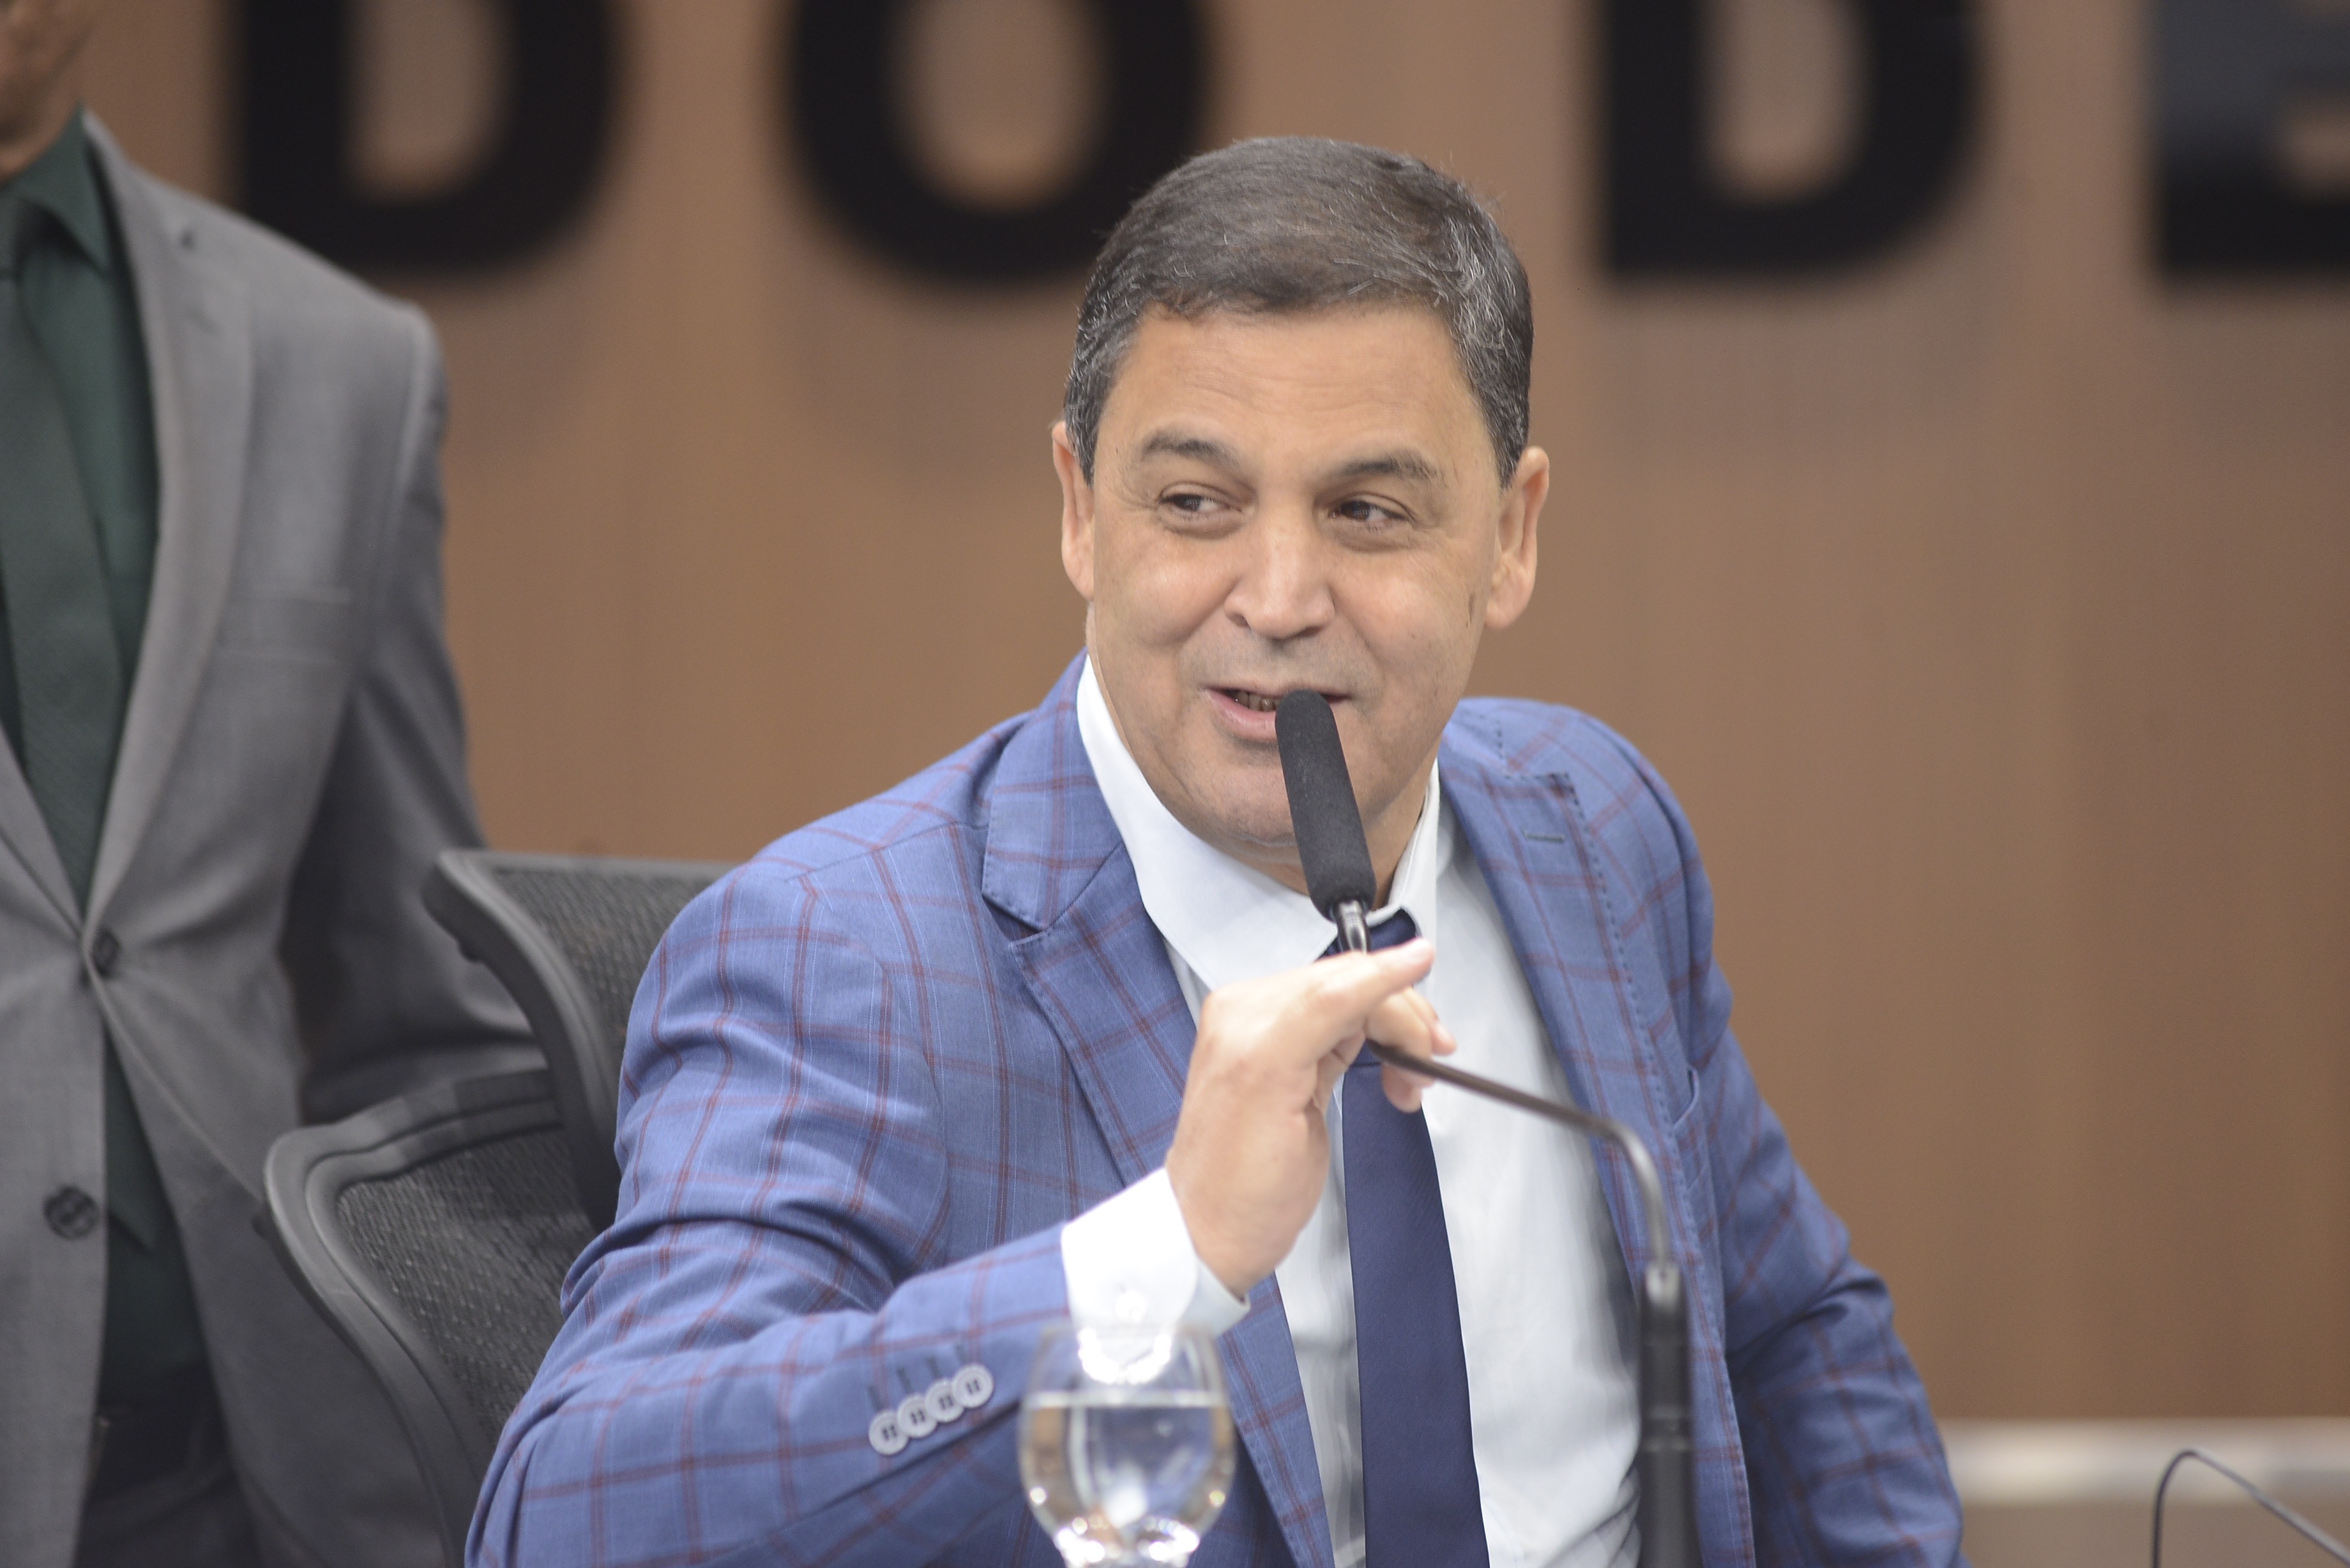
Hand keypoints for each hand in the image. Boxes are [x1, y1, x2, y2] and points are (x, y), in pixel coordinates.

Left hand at [1164, 939, 1457, 1296]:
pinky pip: (1326, 1015)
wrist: (1209, 1230)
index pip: (1333, 986)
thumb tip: (1376, 1003)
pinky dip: (1364, 1032)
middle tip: (1430, 1060)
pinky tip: (1385, 1067)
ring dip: (1388, 1025)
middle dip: (1399, 1015)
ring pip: (1343, 995)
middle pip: (1344, 984)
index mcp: (1249, 1035)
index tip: (1425, 956)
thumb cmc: (1243, 1196)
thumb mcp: (1304, 1129)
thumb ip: (1335, 1050)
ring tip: (1410, 1078)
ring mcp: (1248, 1027)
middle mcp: (1243, 1019)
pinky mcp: (1261, 1041)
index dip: (1386, 973)